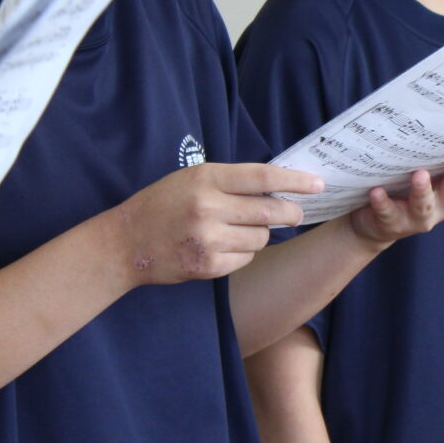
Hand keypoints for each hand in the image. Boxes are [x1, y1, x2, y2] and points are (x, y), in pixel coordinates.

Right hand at [109, 163, 325, 285]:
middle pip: (270, 211)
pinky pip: (246, 259)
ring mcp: (207, 238)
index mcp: (206, 178)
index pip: (263, 176)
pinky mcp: (207, 265)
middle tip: (296, 214)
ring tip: (237, 230)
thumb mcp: (193, 179)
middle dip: (291, 213)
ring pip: (261, 238)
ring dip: (260, 235)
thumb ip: (232, 181)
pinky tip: (223, 247)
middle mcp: (208, 207)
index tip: (318, 184)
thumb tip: (281, 186)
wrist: (125, 243)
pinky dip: (243, 254)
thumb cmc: (164, 205)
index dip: (295, 181)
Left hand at [342, 146, 443, 245]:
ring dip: (422, 190)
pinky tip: (377, 191)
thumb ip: (436, 145)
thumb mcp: (425, 163)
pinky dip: (384, 202)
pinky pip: (388, 213)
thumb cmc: (404, 182)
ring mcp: (420, 216)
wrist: (372, 221)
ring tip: (419, 175)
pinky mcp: (392, 224)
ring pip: (424, 204)